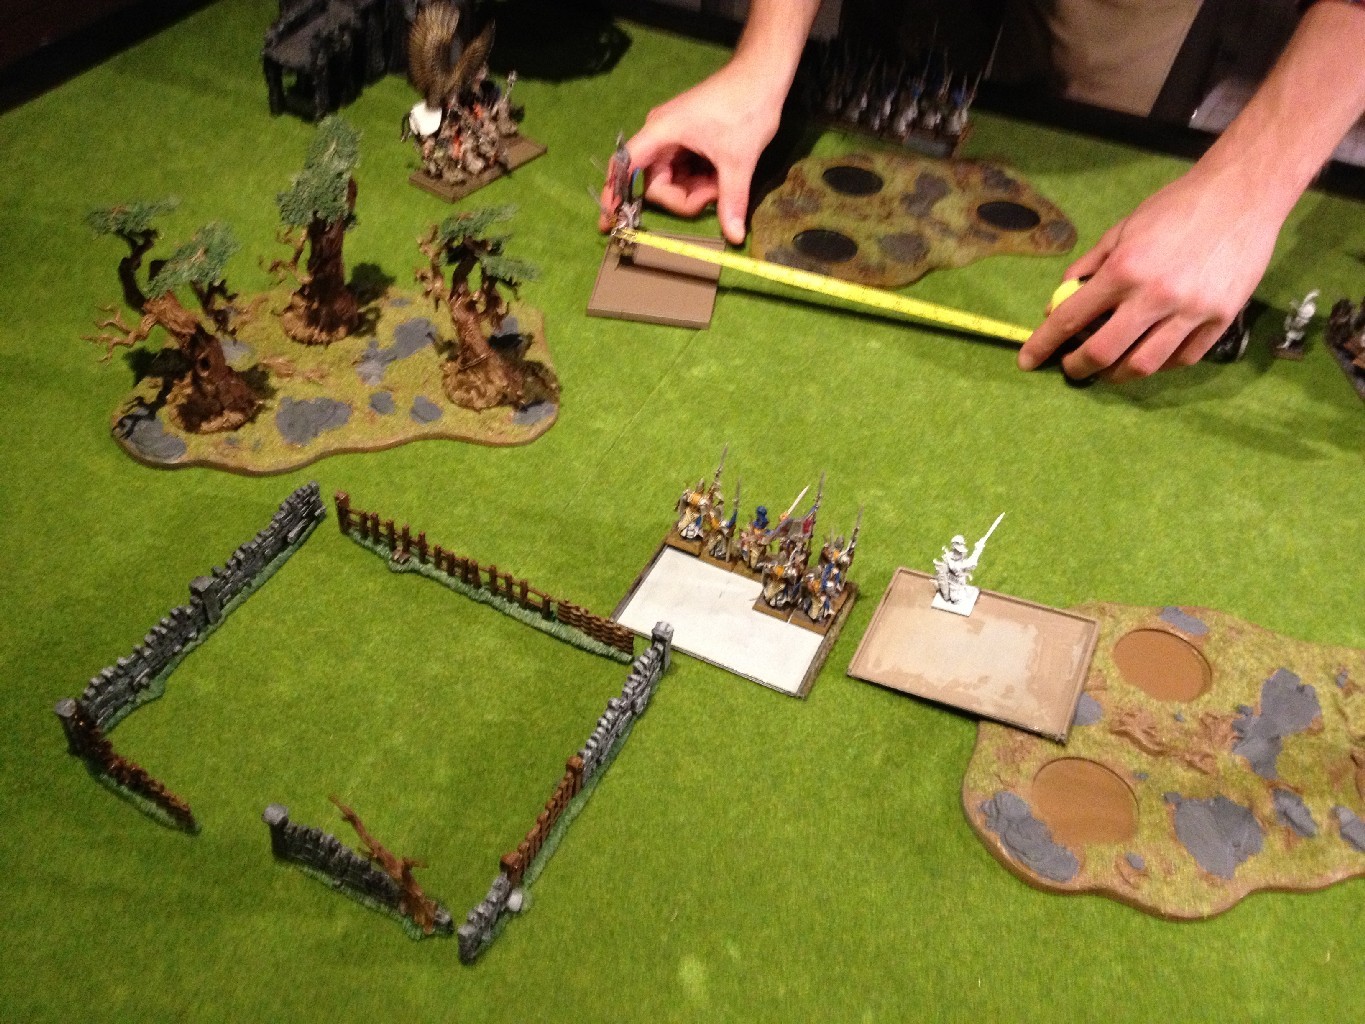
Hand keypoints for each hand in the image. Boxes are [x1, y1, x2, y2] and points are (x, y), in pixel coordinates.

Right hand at [605, 63, 784, 244]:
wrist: (762, 76)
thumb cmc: (745, 109)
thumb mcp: (739, 160)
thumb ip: (731, 199)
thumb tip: (735, 237)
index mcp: (660, 133)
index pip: (624, 166)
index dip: (614, 195)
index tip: (607, 223)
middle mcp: (660, 137)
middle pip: (656, 184)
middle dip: (684, 198)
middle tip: (715, 193)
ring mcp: (674, 139)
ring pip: (673, 181)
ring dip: (696, 190)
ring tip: (724, 179)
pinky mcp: (687, 142)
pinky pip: (685, 172)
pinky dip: (701, 180)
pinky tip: (721, 173)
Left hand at [1019, 163, 1282, 381]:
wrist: (1243, 194)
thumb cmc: (1176, 207)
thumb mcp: (1123, 229)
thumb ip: (1089, 267)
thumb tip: (1058, 303)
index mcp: (1124, 269)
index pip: (1070, 318)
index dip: (1043, 345)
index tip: (1027, 361)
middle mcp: (1156, 295)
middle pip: (1104, 353)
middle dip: (1078, 367)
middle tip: (1071, 368)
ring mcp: (1192, 311)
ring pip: (1144, 365)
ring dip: (1116, 374)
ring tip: (1107, 368)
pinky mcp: (1221, 319)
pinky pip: (1183, 359)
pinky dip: (1158, 364)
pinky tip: (1146, 356)